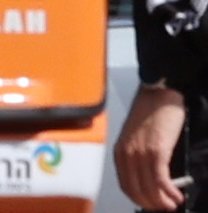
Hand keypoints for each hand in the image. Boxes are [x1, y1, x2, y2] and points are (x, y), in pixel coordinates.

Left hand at [124, 83, 185, 207]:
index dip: (139, 199)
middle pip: (136, 190)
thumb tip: (149, 179)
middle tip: (165, 208)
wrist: (158, 94)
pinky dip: (169, 192)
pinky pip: (160, 179)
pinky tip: (176, 195)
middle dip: (152, 203)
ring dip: (162, 201)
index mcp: (120, 151)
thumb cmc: (148, 114)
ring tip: (173, 204)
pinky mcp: (156, 150)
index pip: (125, 185)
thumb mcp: (136, 138)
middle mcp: (127, 154)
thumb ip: (138, 157)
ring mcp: (141, 153)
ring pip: (149, 188)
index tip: (151, 204)